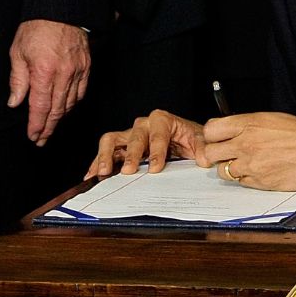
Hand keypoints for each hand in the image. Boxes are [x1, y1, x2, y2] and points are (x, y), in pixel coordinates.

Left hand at [7, 19, 90, 145]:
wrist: (61, 9)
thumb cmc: (36, 29)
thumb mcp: (18, 52)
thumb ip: (18, 80)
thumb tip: (15, 103)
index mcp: (44, 72)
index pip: (40, 107)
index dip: (36, 125)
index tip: (33, 136)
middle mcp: (63, 75)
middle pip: (57, 110)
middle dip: (48, 128)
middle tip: (41, 140)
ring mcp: (78, 71)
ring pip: (70, 103)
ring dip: (60, 118)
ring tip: (50, 127)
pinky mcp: (87, 66)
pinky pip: (81, 91)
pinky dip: (73, 103)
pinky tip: (65, 108)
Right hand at [85, 109, 206, 178]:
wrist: (185, 139)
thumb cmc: (189, 138)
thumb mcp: (200, 140)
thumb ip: (202, 148)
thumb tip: (203, 158)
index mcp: (162, 120)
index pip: (157, 135)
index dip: (156, 152)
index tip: (156, 168)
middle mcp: (143, 125)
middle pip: (134, 137)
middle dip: (131, 155)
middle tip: (128, 171)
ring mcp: (130, 135)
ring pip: (112, 140)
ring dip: (105, 156)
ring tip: (102, 172)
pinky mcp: (121, 147)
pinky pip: (106, 152)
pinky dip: (97, 163)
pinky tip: (91, 176)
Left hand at [201, 112, 295, 191]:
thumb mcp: (274, 118)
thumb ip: (249, 126)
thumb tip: (234, 133)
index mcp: (249, 123)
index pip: (211, 130)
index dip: (212, 137)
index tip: (217, 139)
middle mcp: (245, 143)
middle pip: (211, 153)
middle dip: (216, 155)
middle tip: (225, 156)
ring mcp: (251, 165)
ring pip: (224, 172)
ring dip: (231, 169)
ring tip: (248, 164)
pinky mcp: (261, 182)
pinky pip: (242, 183)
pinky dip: (247, 179)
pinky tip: (262, 172)